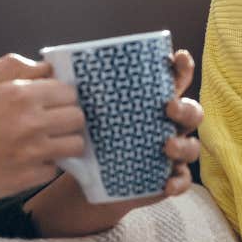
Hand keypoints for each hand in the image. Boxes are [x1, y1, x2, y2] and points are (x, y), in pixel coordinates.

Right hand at [0, 54, 85, 212]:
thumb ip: (14, 66)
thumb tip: (45, 67)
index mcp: (20, 95)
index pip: (69, 91)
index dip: (61, 96)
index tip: (51, 103)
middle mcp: (31, 123)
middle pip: (78, 117)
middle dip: (67, 118)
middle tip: (49, 123)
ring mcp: (31, 153)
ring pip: (75, 145)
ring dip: (63, 143)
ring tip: (43, 142)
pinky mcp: (27, 179)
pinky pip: (54, 169)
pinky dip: (44, 165)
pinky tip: (25, 161)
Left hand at [29, 49, 203, 237]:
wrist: (91, 180)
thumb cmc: (93, 138)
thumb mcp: (88, 114)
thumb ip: (80, 93)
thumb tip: (50, 67)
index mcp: (152, 103)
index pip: (175, 79)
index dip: (181, 66)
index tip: (177, 57)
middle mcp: (168, 125)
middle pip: (192, 111)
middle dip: (185, 108)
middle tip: (168, 107)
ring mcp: (171, 152)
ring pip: (191, 146)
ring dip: (184, 144)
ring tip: (166, 146)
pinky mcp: (167, 178)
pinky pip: (182, 180)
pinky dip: (178, 181)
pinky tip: (166, 183)